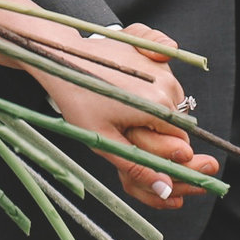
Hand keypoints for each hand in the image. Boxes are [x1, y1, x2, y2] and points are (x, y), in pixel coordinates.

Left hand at [37, 22, 220, 210]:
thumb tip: (166, 190)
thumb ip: (139, 166)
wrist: (59, 56)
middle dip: (155, 131)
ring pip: (170, 100)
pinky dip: (151, 84)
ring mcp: (162, 65)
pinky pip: (163, 76)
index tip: (137, 146)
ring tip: (118, 106)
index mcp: (159, 106)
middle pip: (175, 122)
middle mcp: (167, 83)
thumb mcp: (104, 140)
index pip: (180, 143)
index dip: (161, 152)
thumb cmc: (77, 97)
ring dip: (152, 109)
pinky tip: (127, 84)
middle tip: (121, 125)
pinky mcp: (154, 50)